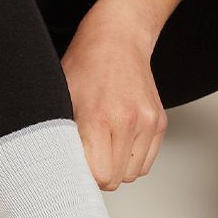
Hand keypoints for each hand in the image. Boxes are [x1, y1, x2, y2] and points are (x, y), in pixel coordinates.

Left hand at [61, 0, 167, 189]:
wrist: (118, 38)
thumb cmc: (86, 65)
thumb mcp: (60, 98)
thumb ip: (61, 136)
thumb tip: (57, 170)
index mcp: (100, 117)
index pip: (100, 176)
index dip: (85, 175)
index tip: (76, 164)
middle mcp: (129, 121)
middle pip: (117, 179)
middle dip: (100, 173)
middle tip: (88, 154)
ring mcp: (149, 122)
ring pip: (134, 174)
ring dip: (118, 168)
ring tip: (104, 146)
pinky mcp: (160, 122)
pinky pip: (147, 162)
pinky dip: (133, 160)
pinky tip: (119, 142)